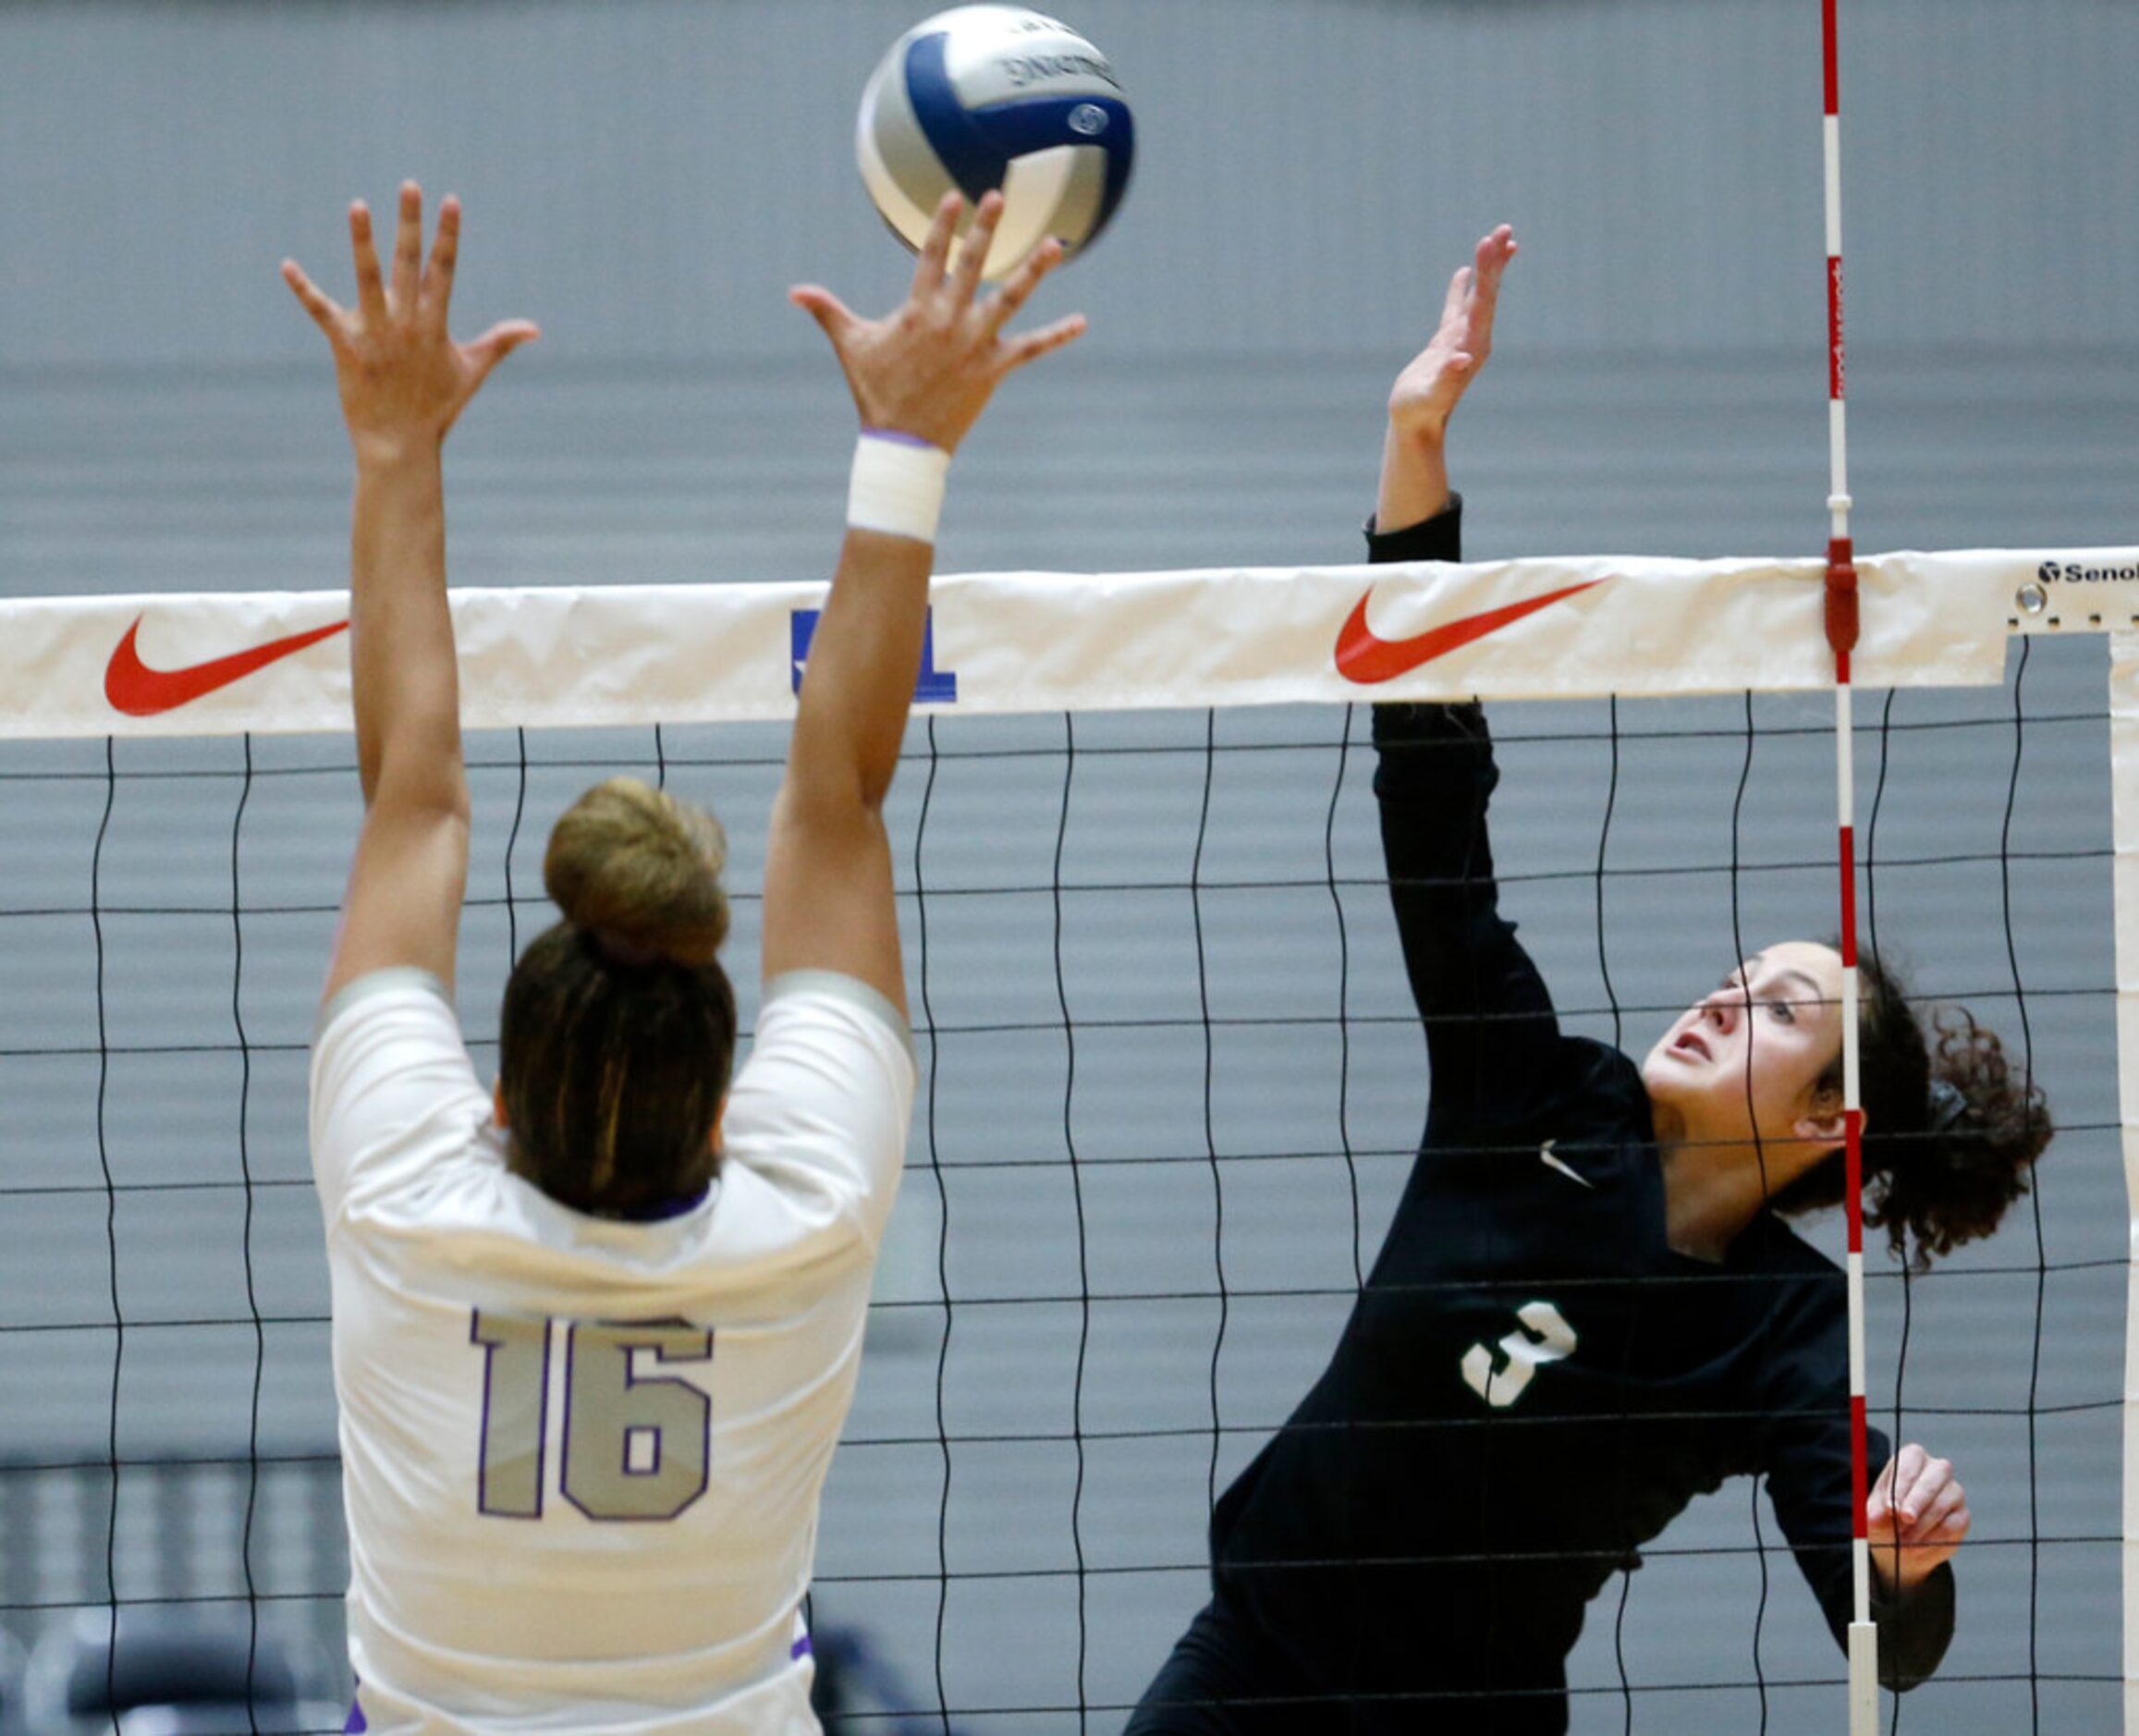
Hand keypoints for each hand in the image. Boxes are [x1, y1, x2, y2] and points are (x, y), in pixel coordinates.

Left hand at [283, 182, 538, 462]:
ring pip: (368, 278)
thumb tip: (535, 328)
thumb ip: (500, 342)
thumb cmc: (437, 408)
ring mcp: (376, 333)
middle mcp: (407, 323)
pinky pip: (322, 312)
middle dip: (410, 223)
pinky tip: (287, 266)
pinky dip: (304, 290)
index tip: (450, 201)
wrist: (400, 444)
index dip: (448, 235)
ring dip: (363, 241)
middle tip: (409, 184)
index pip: (443, 270)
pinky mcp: (347, 346)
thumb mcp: (472, 372)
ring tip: (358, 205)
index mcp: (434, 324)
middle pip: (408, 262)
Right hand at [789, 190, 1085, 454]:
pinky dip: (1057, 336)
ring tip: (1056, 244)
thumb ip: (827, 312)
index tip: (955, 197)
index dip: (942, 226)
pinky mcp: (994, 369)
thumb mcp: (850, 347)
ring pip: (1009, 300)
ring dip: (1033, 271)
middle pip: (971, 266)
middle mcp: (949, 322)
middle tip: (999, 197)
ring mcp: (975, 344)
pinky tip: (1081, 321)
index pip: (930, 258)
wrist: (902, 445)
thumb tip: (793, 291)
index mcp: (917, 311)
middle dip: (986, 230)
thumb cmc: (876, 392)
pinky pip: (1031, 349)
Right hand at [1387, 223, 1516, 443]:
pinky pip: (1457, 307)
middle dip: (1495, 261)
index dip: (1488, 272)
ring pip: (1478, 296)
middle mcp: (1473, 339)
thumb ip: (1446, 378)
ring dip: (1487, 268)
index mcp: (1472, 345)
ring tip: (1496, 239)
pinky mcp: (1447, 342)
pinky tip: (1466, 270)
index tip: (1489, 243)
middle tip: (1504, 229)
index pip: (1483, 301)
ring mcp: (1461, 339)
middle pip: (1487, 293)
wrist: (1416, 427)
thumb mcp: (1431, 395)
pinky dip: (1464, 287)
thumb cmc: (1419, 412)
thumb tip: (1461, 358)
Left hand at [1866, 1442, 1969, 1595]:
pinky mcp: (1962, 1516)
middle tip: (1905, 1519)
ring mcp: (1953, 1492)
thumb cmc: (1884, 1518)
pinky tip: (1918, 1547)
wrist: (1899, 1543)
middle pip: (1931, 1480)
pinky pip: (1952, 1526)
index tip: (1891, 1508)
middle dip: (1916, 1501)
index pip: (1909, 1465)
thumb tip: (1872, 1517)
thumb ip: (1873, 1512)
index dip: (1900, 1487)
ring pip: (1942, 1504)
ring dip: (1921, 1525)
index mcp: (1911, 1458)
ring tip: (1903, 1541)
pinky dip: (1933, 1539)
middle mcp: (1937, 1470)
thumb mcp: (1873, 1513)